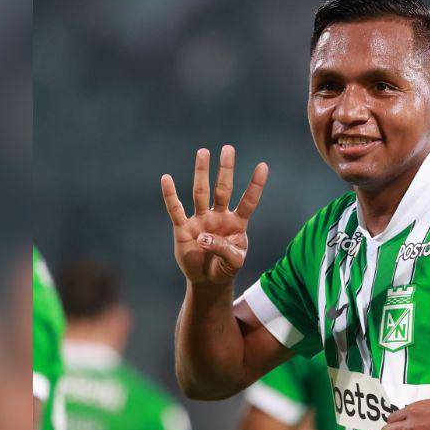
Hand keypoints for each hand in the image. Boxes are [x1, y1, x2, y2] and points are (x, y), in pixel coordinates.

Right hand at [161, 145, 268, 285]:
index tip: (263, 165)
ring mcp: (201, 220)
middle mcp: (219, 216)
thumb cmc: (225, 268)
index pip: (249, 201)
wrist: (207, 281)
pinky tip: (166, 178)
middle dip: (226, 169)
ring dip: (202, 173)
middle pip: (223, 189)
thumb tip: (203, 237)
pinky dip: (170, 195)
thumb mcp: (234, 262)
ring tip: (203, 152)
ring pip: (201, 193)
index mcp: (237, 223)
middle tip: (228, 148)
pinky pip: (176, 209)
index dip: (256, 185)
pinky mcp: (183, 229)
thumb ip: (224, 250)